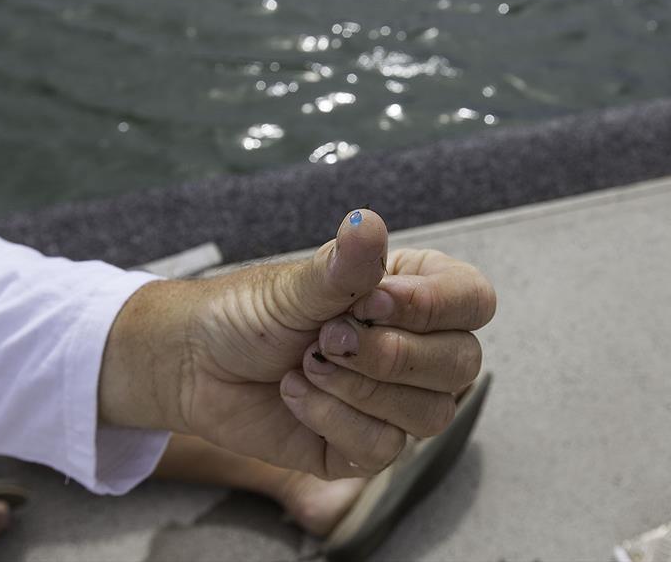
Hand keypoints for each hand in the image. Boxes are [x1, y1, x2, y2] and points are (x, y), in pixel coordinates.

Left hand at [99, 210, 495, 478]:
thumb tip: (368, 223)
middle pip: (462, 363)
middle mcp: (414, 348)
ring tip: (304, 364)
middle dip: (389, 355)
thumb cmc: (248, 313)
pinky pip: (384, 448)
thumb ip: (341, 267)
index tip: (369, 301)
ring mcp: (394, 402)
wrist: (197, 364)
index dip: (433, 306)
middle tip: (326, 338)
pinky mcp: (365, 445)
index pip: (473, 301)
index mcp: (410, 295)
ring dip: (358, 388)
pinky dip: (331, 418)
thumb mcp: (294, 286)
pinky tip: (295, 394)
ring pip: (431, 413)